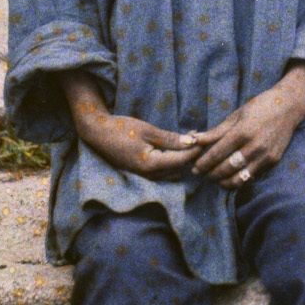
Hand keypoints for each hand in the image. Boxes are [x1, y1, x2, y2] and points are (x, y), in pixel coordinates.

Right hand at [80, 112, 201, 179]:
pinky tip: (179, 146)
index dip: (196, 150)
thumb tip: (192, 142)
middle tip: (204, 139)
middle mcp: (150, 175)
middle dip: (193, 154)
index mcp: (151, 165)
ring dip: (184, 157)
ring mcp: (146, 176)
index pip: (182, 160)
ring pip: (174, 171)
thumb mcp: (148, 130)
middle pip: (180, 168)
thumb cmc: (121, 129)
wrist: (98, 133)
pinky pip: (165, 169)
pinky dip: (175, 159)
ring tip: (194, 141)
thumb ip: (170, 139)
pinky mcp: (143, 172)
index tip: (207, 139)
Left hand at [189, 65, 304, 187]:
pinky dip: (238, 179)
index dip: (203, 163)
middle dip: (210, 174)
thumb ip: (216, 131)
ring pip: (239, 179)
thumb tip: (194, 140)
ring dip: (223, 181)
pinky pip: (251, 176)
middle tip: (201, 174)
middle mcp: (255, 146)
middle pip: (226, 169)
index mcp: (243, 132)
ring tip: (214, 178)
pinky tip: (230, 176)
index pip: (217, 153)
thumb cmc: (259, 107)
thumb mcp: (236, 115)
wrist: (289, 107)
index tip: (194, 168)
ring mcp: (265, 156)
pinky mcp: (272, 162)